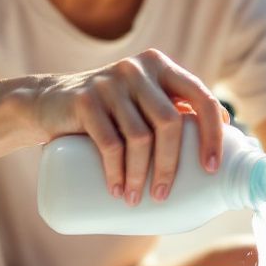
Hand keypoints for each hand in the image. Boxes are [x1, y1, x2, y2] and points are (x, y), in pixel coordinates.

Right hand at [29, 49, 229, 206]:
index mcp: (162, 67)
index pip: (201, 98)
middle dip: (171, 165)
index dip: (212, 134)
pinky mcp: (84, 100)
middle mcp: (138, 69)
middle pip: (170, 123)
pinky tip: (117, 190)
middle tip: (164, 195)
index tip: (211, 169)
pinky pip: (109, 143)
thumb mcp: (141, 102)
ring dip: (140, 175)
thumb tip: (218, 152)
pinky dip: (116, 172)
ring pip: (140, 136)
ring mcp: (110, 82)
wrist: (48, 102)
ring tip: (135, 198)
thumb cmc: (107, 112)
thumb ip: (172, 111)